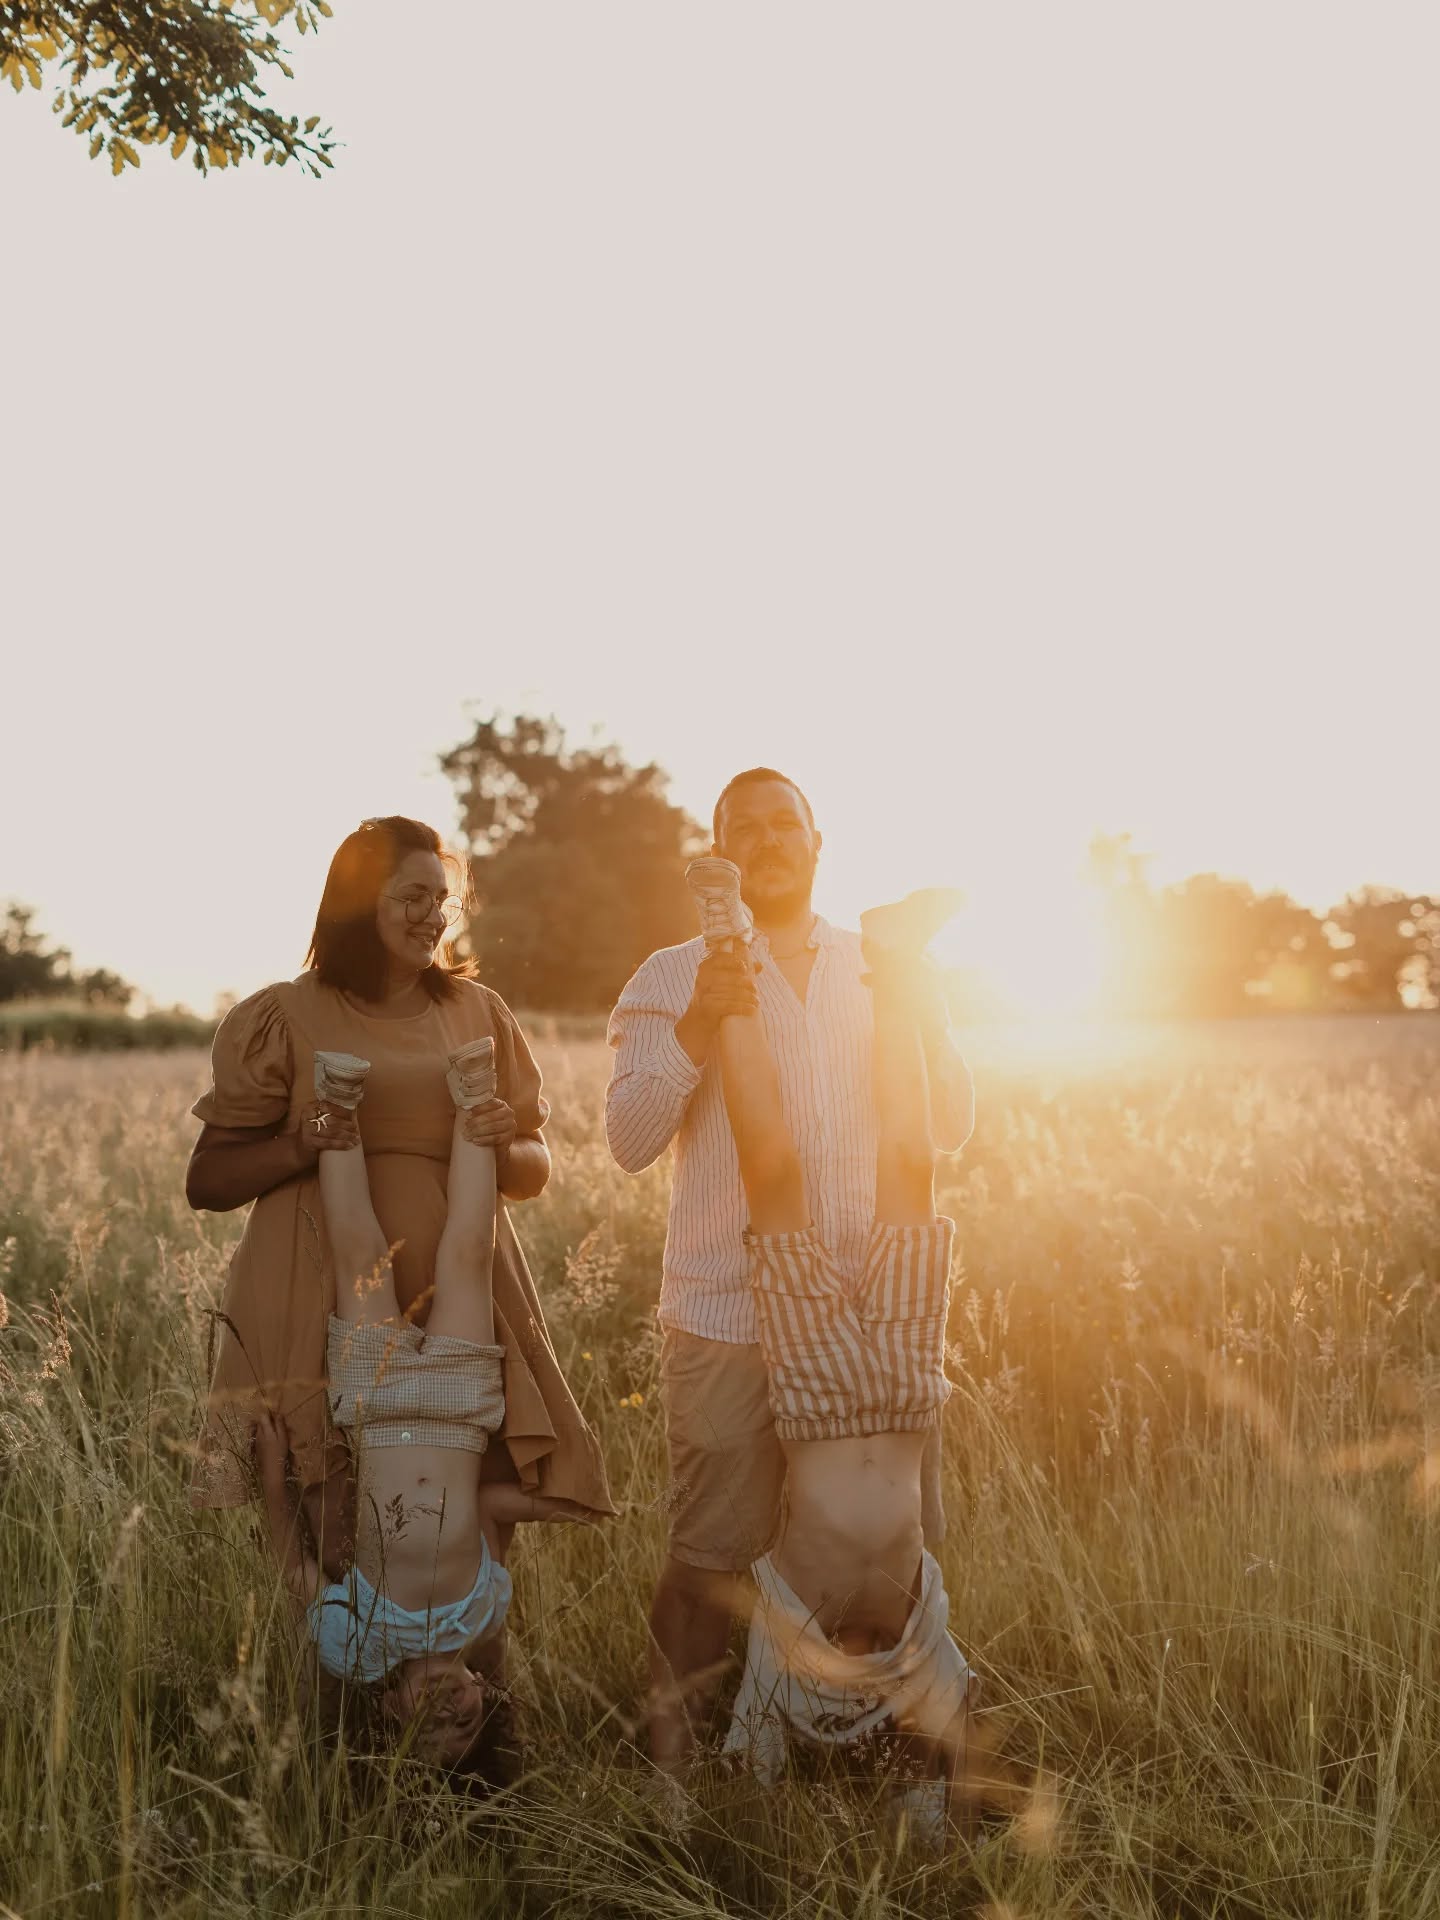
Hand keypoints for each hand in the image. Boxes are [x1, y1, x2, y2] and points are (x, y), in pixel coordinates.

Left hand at [253, 1407, 292, 1504]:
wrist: (271, 1469)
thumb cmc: (279, 1452)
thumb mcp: (283, 1437)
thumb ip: (280, 1425)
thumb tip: (278, 1413)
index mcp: (266, 1430)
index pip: (262, 1416)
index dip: (267, 1412)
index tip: (274, 1411)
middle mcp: (259, 1433)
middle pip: (260, 1422)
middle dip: (266, 1419)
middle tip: (276, 1420)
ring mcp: (257, 1440)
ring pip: (259, 1429)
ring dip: (265, 1426)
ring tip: (274, 1429)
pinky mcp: (257, 1446)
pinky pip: (259, 1436)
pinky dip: (264, 1434)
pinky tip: (271, 1440)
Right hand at [294, 1100, 359, 1165]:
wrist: (298, 1150)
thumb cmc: (313, 1133)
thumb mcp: (319, 1119)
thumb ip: (330, 1114)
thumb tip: (354, 1111)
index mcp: (311, 1107)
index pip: (330, 1106)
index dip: (343, 1112)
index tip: (354, 1116)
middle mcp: (308, 1116)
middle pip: (332, 1120)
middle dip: (347, 1125)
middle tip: (356, 1130)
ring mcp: (307, 1129)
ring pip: (332, 1131)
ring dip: (347, 1135)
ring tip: (356, 1138)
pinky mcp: (308, 1142)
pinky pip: (328, 1142)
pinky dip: (341, 1144)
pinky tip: (349, 1145)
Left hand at [459, 1095, 517, 1155]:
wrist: (498, 1146)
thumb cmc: (487, 1128)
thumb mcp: (480, 1118)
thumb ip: (468, 1112)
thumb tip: (450, 1111)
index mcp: (501, 1104)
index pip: (490, 1103)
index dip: (478, 1109)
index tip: (467, 1116)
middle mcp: (508, 1113)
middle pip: (490, 1117)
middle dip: (475, 1123)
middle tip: (464, 1129)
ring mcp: (510, 1126)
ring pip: (493, 1127)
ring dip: (478, 1132)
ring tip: (467, 1136)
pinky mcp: (509, 1138)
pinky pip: (496, 1138)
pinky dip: (484, 1140)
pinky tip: (476, 1141)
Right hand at [675, 946, 760, 1064]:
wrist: (696, 1023)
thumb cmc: (712, 999)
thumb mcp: (721, 982)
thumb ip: (738, 972)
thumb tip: (759, 965)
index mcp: (705, 969)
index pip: (719, 959)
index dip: (733, 962)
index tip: (744, 967)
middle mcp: (702, 979)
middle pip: (729, 977)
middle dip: (745, 983)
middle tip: (755, 989)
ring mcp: (703, 994)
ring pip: (731, 992)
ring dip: (747, 997)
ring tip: (756, 1001)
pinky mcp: (707, 1008)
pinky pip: (729, 1005)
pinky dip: (743, 1007)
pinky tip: (752, 1010)